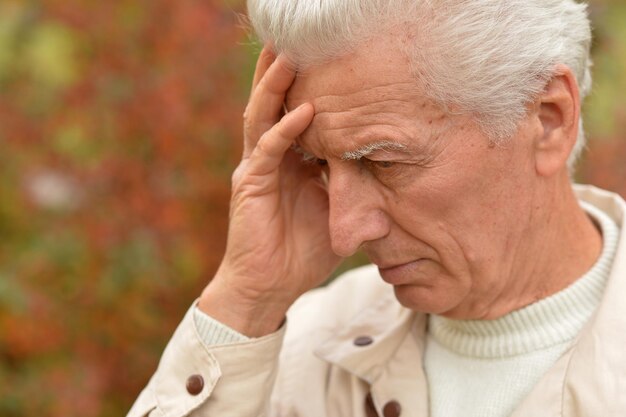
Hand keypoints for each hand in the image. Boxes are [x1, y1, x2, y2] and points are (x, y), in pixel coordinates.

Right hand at [198, 48, 341, 336]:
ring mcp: (257, 169)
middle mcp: (269, 157)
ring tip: (291, 54)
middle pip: (273, 103)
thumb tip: (386, 169)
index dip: (305, 84)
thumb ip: (350, 187)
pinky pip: (266, 150)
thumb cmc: (302, 252)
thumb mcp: (335, 212)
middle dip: (282, 69)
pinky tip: (303, 110)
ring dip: (277, 85)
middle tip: (295, 36)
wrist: (270, 287)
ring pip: (263, 115)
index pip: (295, 112)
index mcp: (289, 161)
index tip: (325, 58)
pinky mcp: (250, 185)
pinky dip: (284, 129)